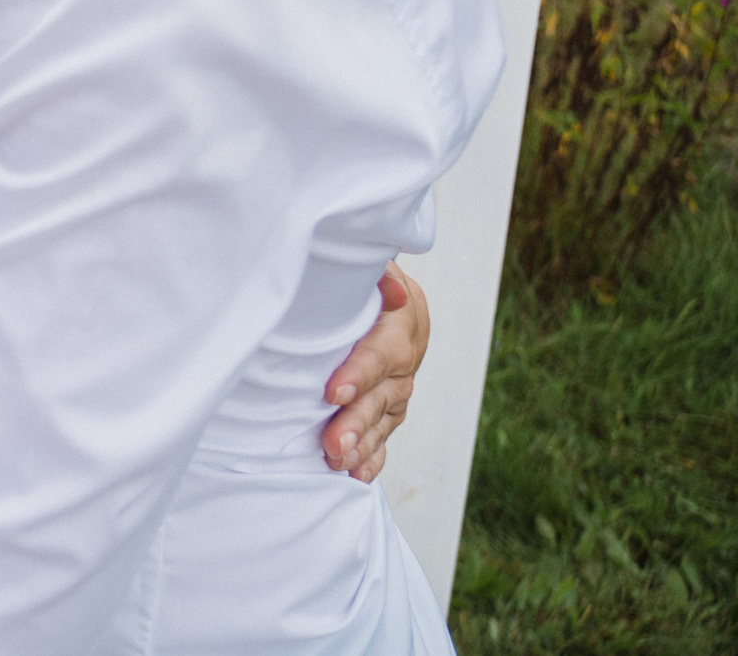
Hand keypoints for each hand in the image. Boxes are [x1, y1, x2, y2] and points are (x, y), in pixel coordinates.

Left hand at [320, 262, 428, 480]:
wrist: (384, 290)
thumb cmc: (360, 273)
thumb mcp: (365, 262)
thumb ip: (377, 273)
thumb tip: (391, 289)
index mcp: (401, 321)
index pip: (382, 352)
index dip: (360, 374)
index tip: (332, 392)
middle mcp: (405, 357)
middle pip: (383, 395)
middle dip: (357, 422)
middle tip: (332, 444)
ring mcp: (399, 384)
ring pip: (384, 419)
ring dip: (362, 444)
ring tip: (337, 462)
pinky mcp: (390, 402)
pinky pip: (384, 432)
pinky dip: (373, 455)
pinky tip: (356, 475)